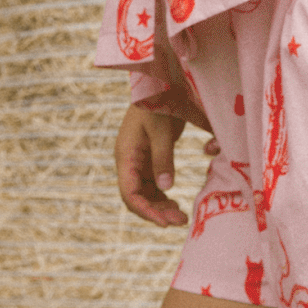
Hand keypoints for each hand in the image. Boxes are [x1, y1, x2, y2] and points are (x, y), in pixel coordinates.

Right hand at [115, 104, 191, 226]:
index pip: (129, 193)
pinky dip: (162, 195)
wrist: (157, 83)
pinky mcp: (148, 158)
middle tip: (180, 221)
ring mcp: (137, 161)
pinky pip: (152, 184)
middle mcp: (129, 162)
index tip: (164, 223)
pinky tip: (176, 203)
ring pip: (145, 193)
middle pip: (137, 197)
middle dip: (156, 212)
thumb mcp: (161, 129)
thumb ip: (163, 158)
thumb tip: (166, 188)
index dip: (145, 211)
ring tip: (181, 216)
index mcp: (126, 155)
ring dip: (160, 206)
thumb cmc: (157, 102)